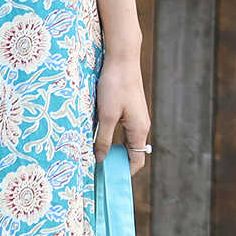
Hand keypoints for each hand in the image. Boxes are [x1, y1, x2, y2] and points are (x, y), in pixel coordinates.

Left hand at [93, 55, 150, 173]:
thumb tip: (100, 159)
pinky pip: (122, 129)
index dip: (123, 172)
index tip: (107, 179)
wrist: (122, 57)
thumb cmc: (115, 85)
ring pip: (125, 140)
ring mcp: (136, 116)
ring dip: (112, 148)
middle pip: (131, 152)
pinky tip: (97, 134)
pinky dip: (112, 136)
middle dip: (116, 161)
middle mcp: (141, 125)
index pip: (136, 161)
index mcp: (139, 130)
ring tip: (95, 154)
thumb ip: (103, 139)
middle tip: (97, 169)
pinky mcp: (129, 107)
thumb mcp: (106, 115)